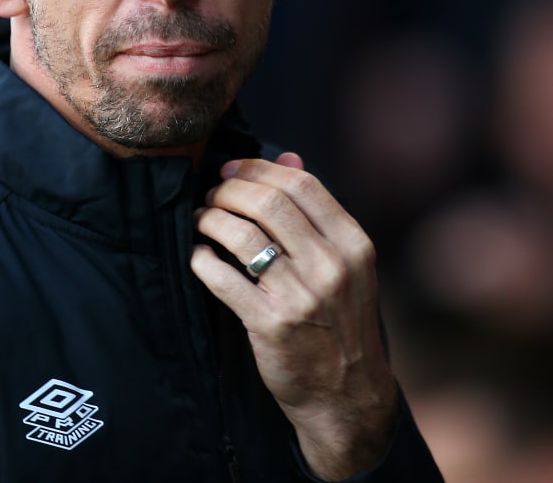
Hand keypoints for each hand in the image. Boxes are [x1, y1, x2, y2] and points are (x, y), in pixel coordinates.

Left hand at [190, 152, 398, 480]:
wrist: (347, 396)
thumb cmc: (341, 324)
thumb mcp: (347, 266)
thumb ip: (317, 211)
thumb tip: (287, 155)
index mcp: (353, 245)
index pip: (301, 184)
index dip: (258, 169)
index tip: (232, 170)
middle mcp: (331, 266)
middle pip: (268, 203)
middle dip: (229, 190)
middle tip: (211, 194)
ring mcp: (301, 296)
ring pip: (241, 235)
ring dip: (211, 219)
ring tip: (202, 220)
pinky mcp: (270, 325)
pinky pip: (222, 278)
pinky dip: (202, 260)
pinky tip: (199, 256)